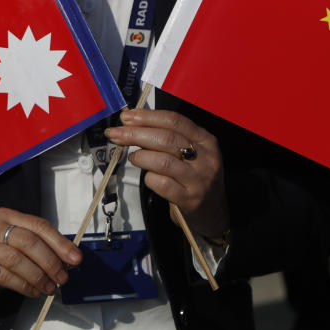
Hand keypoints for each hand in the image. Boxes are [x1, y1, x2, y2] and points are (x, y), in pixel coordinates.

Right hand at [0, 208, 81, 303]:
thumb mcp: (15, 243)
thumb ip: (38, 246)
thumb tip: (68, 260)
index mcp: (7, 216)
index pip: (39, 226)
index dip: (60, 243)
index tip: (75, 259)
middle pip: (28, 241)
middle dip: (50, 261)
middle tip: (62, 278)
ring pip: (17, 259)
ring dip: (38, 276)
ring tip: (49, 288)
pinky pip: (5, 276)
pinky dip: (24, 286)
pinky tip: (33, 291)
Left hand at [105, 109, 228, 239]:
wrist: (213, 212)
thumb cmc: (194, 178)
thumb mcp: (192, 153)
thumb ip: (169, 138)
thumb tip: (133, 125)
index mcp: (206, 141)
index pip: (175, 121)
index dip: (147, 117)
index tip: (127, 117)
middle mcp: (205, 158)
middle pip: (166, 138)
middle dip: (135, 134)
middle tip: (116, 134)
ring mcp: (198, 180)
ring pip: (162, 161)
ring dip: (140, 156)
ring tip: (133, 157)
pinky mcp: (189, 199)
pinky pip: (162, 184)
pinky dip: (149, 178)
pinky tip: (147, 176)